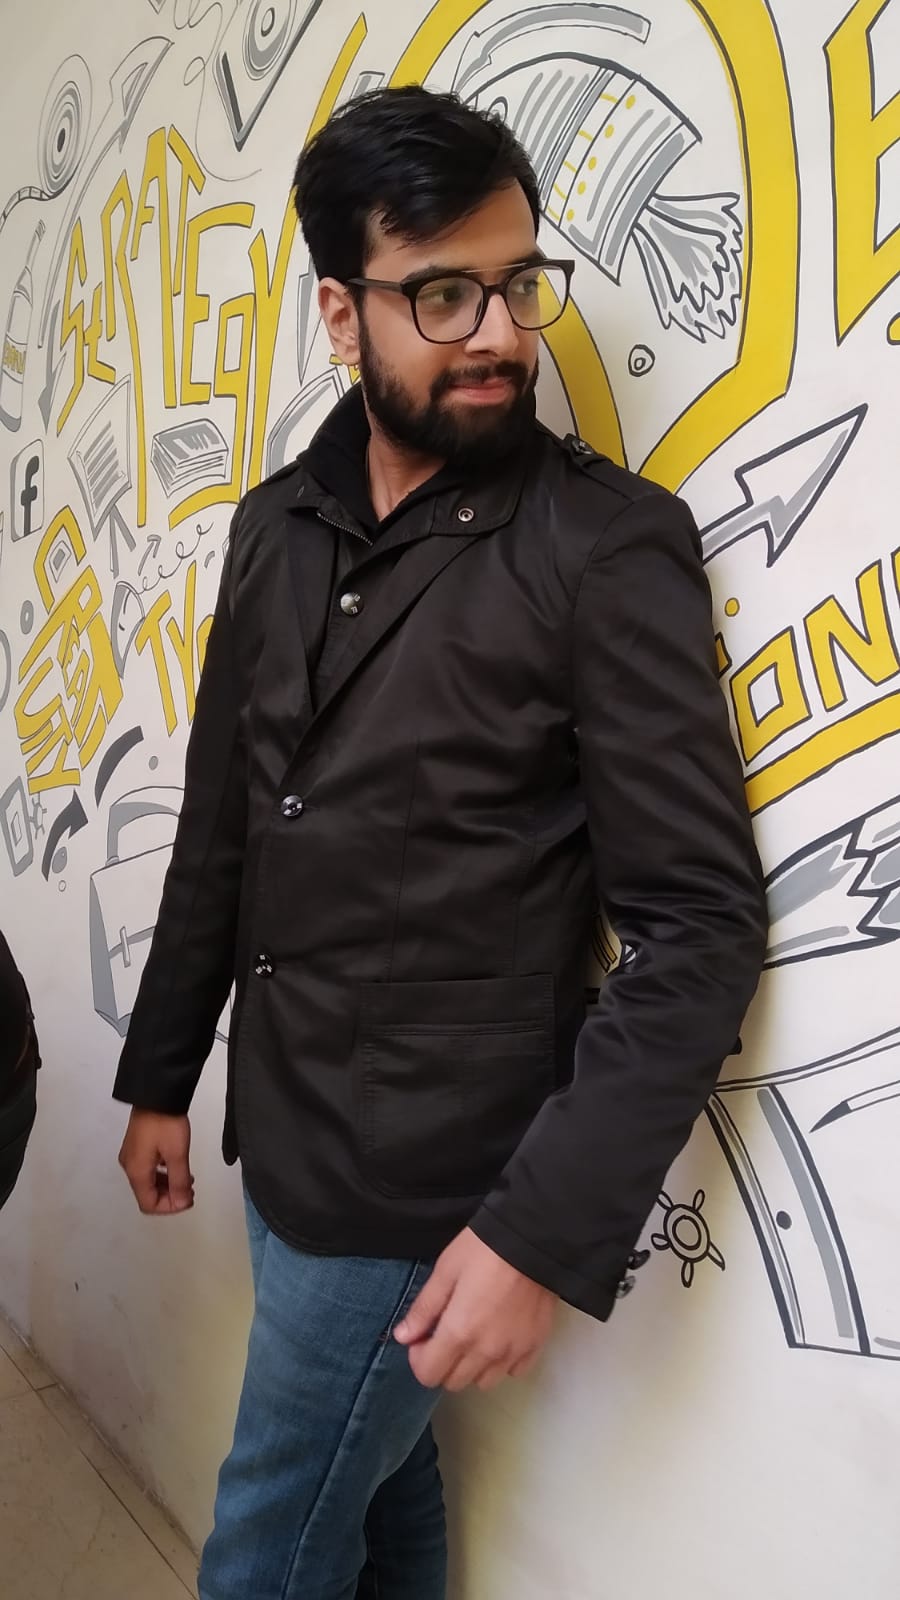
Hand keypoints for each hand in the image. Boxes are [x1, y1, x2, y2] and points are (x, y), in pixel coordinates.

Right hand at [118, 1109, 194, 1215]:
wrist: (156, 1094)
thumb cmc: (165, 1123)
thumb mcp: (177, 1154)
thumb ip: (179, 1182)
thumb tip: (181, 1203)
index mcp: (136, 1171)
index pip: (148, 1204)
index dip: (169, 1207)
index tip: (188, 1199)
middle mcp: (130, 1166)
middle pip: (147, 1195)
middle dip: (169, 1197)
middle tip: (190, 1190)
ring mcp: (132, 1155)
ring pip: (148, 1182)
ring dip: (167, 1185)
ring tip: (186, 1179)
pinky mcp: (137, 1146)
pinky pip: (148, 1169)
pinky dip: (162, 1173)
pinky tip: (176, 1166)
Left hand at [394, 1228, 555, 1391]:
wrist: (533, 1238)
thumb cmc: (484, 1250)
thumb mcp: (446, 1271)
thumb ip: (424, 1309)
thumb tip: (403, 1337)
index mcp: (459, 1333)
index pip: (428, 1375)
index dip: (419, 1357)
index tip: (424, 1335)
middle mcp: (486, 1352)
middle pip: (454, 1382)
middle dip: (443, 1362)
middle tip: (447, 1332)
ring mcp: (513, 1352)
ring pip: (484, 1381)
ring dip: (473, 1366)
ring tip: (475, 1335)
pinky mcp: (535, 1346)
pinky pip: (513, 1371)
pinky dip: (502, 1362)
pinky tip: (500, 1336)